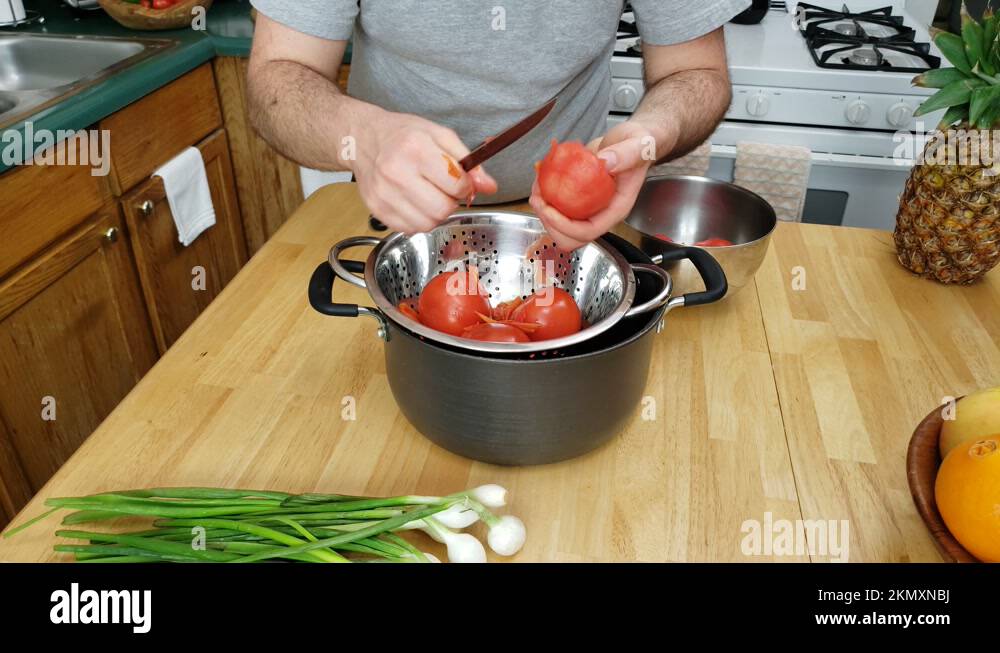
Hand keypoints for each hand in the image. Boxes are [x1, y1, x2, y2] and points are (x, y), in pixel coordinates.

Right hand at [351, 110, 497, 233]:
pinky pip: (409, 229)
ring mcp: (384, 194)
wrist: (362, 139)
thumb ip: (469, 162)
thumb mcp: (440, 136)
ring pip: (427, 225)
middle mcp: (397, 172)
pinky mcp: (376, 210)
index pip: (457, 185)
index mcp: (416, 149)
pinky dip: (417, 220)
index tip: (461, 182)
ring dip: (435, 215)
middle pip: (442, 210)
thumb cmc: (401, 134)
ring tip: (428, 196)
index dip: (466, 187)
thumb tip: (489, 186)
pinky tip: (413, 202)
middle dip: (450, 203)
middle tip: (443, 190)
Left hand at [529, 120, 673, 249]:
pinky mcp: (578, 197)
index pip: (589, 231)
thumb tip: (606, 163)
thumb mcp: (638, 146)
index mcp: (616, 209)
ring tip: (537, 187)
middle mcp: (600, 212)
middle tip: (538, 199)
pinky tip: (540, 178)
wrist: (633, 141)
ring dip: (543, 211)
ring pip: (560, 227)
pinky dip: (544, 196)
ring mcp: (588, 207)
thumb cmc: (640, 146)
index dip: (565, 226)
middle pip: (571, 238)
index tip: (549, 208)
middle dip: (549, 223)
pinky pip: (557, 207)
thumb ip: (626, 155)